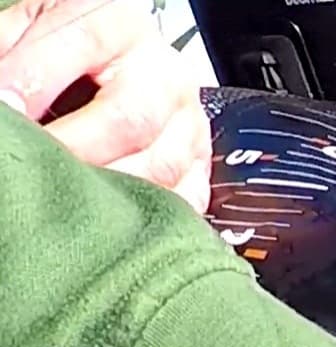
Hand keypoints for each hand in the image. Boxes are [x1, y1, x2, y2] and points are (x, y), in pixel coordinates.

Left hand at [0, 0, 211, 212]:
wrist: (117, 63)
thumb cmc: (66, 49)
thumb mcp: (31, 31)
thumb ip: (10, 56)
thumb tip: (1, 105)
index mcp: (120, 24)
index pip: (82, 46)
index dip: (35, 82)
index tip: (3, 110)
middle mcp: (163, 73)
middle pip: (131, 119)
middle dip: (72, 150)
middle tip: (31, 166)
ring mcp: (188, 122)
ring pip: (160, 168)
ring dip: (107, 192)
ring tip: (63, 197)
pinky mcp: (200, 162)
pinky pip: (187, 199)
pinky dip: (152, 215)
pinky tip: (113, 217)